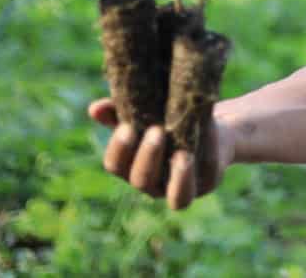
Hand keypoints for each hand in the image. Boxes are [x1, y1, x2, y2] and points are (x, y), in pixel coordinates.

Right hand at [88, 98, 232, 209]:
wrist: (211, 120)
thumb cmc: (171, 116)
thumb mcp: (149, 110)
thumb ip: (121, 111)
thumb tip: (95, 109)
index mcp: (132, 165)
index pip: (115, 165)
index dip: (119, 149)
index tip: (127, 127)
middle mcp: (152, 183)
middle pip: (140, 180)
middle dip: (147, 156)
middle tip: (156, 130)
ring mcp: (178, 188)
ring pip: (173, 196)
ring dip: (177, 175)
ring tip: (181, 152)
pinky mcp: (205, 183)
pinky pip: (200, 181)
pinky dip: (196, 168)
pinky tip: (194, 151)